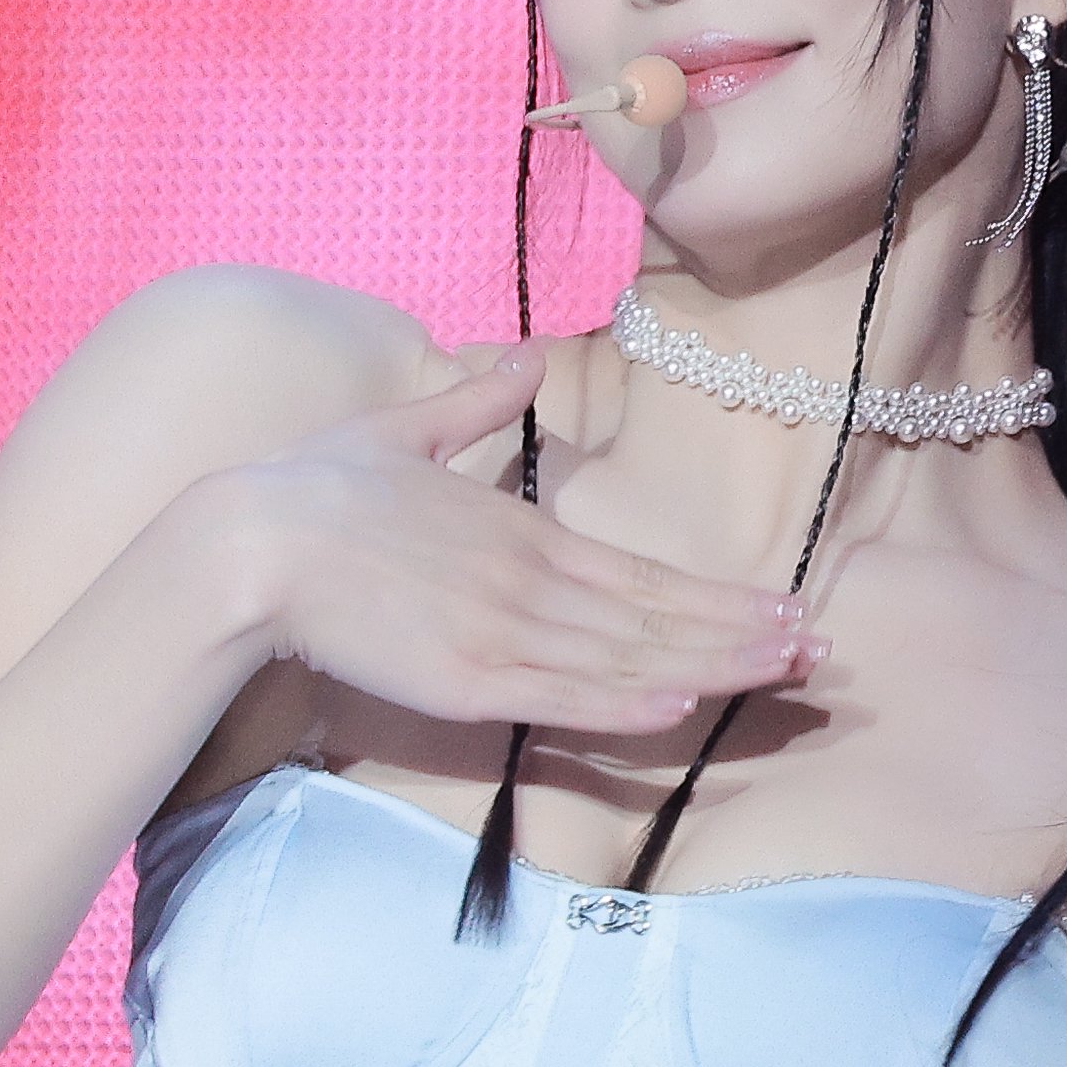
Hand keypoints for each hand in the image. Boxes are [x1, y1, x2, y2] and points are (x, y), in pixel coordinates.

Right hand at [223, 345, 821, 736]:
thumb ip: (473, 403)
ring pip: (626, 659)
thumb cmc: (317, 486)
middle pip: (657, 618)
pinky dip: (624, 703)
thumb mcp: (406, 428)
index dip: (721, 598)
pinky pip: (559, 697)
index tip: (787, 609)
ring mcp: (500, 633)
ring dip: (711, 669)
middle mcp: (530, 581)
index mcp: (524, 531)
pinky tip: (681, 709)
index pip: (647, 574)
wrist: (246, 541)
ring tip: (783, 678)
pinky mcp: (461, 680)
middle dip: (742, 637)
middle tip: (820, 654)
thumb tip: (519, 357)